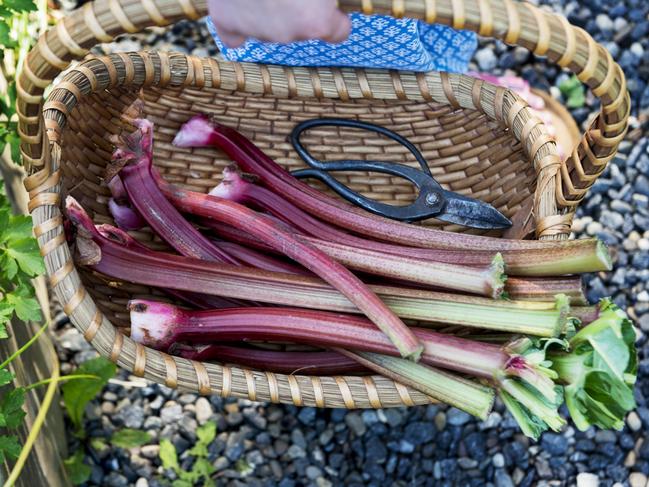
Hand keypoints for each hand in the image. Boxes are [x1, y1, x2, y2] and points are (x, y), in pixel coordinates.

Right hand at [208, 0, 351, 46]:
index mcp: (316, 21)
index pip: (338, 31)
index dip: (335, 14)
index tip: (329, 3)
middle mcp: (286, 33)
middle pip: (302, 28)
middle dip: (300, 9)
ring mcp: (254, 30)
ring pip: (270, 28)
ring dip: (271, 10)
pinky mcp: (225, 21)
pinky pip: (234, 35)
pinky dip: (239, 24)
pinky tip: (242, 5)